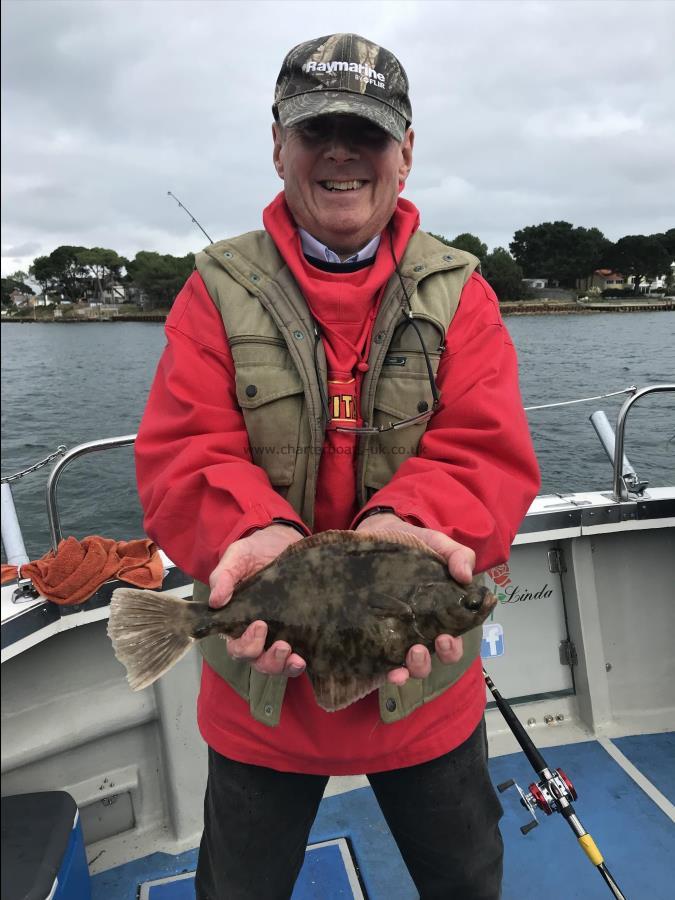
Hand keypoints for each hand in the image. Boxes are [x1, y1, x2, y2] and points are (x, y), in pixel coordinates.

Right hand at [208, 523, 306, 677]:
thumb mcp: (236, 558)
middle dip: (267, 660)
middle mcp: (258, 633)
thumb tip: (215, 601)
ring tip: (295, 656)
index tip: (259, 625)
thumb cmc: (254, 551)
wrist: (283, 540)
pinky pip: (296, 658)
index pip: (236, 646)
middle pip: (257, 661)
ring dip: (283, 666)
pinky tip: (304, 659)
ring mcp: (279, 633)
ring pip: (276, 665)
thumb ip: (224, 576)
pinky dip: (297, 665)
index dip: (245, 645)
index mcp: (237, 620)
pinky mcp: (299, 631)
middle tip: (281, 644)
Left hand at [356, 512, 474, 686]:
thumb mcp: (439, 545)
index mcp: (439, 615)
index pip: (452, 641)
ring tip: (411, 654)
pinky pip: (382, 661)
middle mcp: (419, 631)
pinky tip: (389, 670)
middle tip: (428, 645)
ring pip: (409, 665)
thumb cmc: (414, 545)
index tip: (447, 637)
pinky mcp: (375, 635)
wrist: (379, 534)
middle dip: (433, 659)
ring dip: (414, 667)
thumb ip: (458, 556)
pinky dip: (389, 671)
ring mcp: (396, 635)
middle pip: (432, 659)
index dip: (453, 647)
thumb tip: (466, 576)